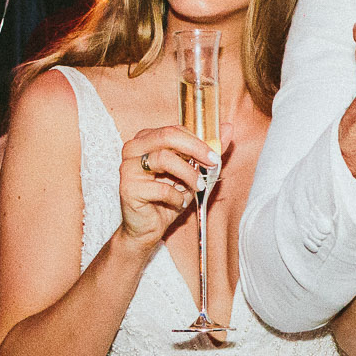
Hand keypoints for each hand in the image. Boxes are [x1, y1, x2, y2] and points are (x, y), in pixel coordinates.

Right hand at [117, 126, 218, 248]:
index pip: (174, 130)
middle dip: (196, 149)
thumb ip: (206, 150)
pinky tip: (179, 203)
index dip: (198, 141)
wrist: (146, 228)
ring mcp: (128, 167)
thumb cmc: (166, 197)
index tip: (214, 156)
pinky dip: (177, 197)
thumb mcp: (190, 172)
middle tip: (212, 163)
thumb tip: (228, 128)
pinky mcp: (128, 188)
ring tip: (198, 187)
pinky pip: (161, 188)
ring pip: (164, 158)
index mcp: (146, 139)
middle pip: (167, 136)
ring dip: (188, 174)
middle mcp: (133, 148)